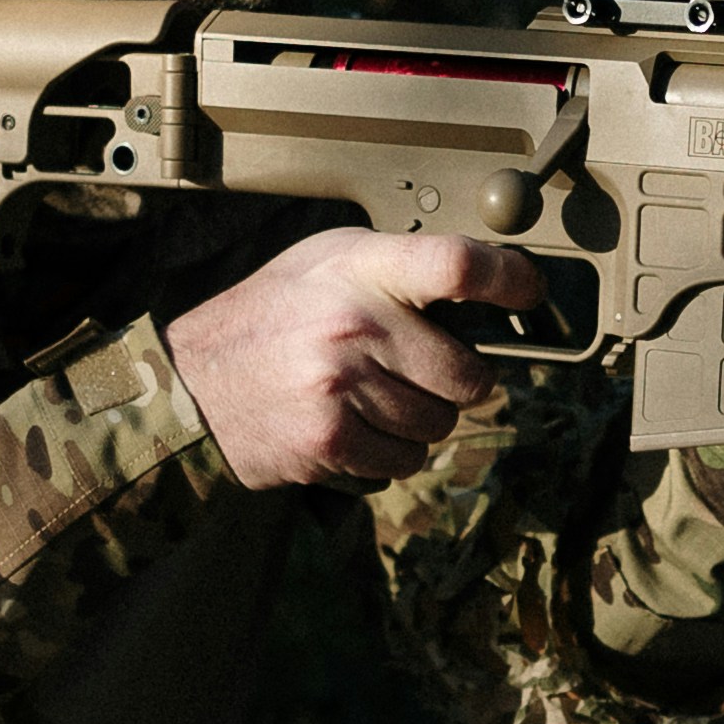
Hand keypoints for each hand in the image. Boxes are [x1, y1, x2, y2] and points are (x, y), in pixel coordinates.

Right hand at [168, 226, 538, 489]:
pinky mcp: (330, 440)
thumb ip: (398, 268)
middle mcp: (353, 323)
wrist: (191, 384)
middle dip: (456, 383)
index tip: (531, 294)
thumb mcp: (324, 262)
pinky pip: (405, 461)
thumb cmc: (270, 317)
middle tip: (417, 372)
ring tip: (370, 399)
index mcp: (358, 268)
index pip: (455, 265)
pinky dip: (390, 454)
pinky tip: (353, 428)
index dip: (509, 280)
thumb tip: (488, 284)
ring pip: (439, 425)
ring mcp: (341, 386)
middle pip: (468, 373)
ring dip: (419, 421)